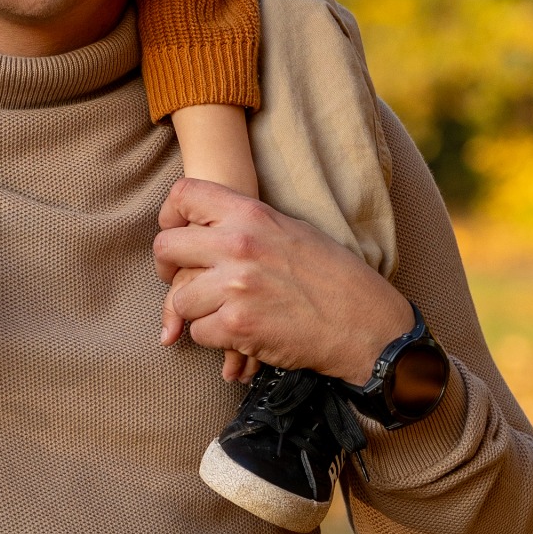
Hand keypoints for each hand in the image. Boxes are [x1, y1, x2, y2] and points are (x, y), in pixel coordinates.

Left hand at [153, 178, 413, 385]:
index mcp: (251, 214)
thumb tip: (203, 227)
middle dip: (169, 269)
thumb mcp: (291, 230)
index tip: (179, 234)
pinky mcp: (237, 326)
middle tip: (183, 281)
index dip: (172, 215)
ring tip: (223, 313)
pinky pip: (199, 332)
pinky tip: (239, 335)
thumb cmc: (333, 277)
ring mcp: (235, 286)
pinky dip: (215, 338)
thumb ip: (246, 224)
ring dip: (196, 311)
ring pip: (179, 298)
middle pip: (165, 247)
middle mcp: (238, 245)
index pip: (184, 194)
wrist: (367, 324)